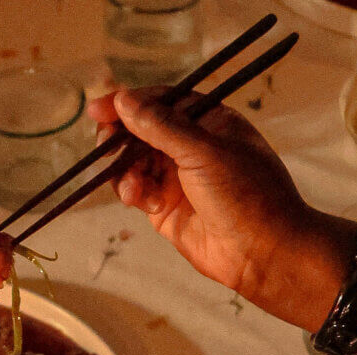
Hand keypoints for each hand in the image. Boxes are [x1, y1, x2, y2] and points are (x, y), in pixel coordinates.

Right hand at [87, 88, 352, 332]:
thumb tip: (123, 99)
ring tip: (133, 186)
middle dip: (120, 138)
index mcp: (208, 122)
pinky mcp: (163, 207)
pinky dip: (132, 193)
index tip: (97, 108)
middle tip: (104, 146)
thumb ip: (160, 126)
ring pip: (132, 163)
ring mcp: (175, 178)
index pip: (161, 102)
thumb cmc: (244, 194)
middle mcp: (189, 147)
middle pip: (140, 131)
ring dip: (125, 170)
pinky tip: (143, 202)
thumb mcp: (202, 151)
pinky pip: (135, 191)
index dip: (128, 102)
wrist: (259, 252)